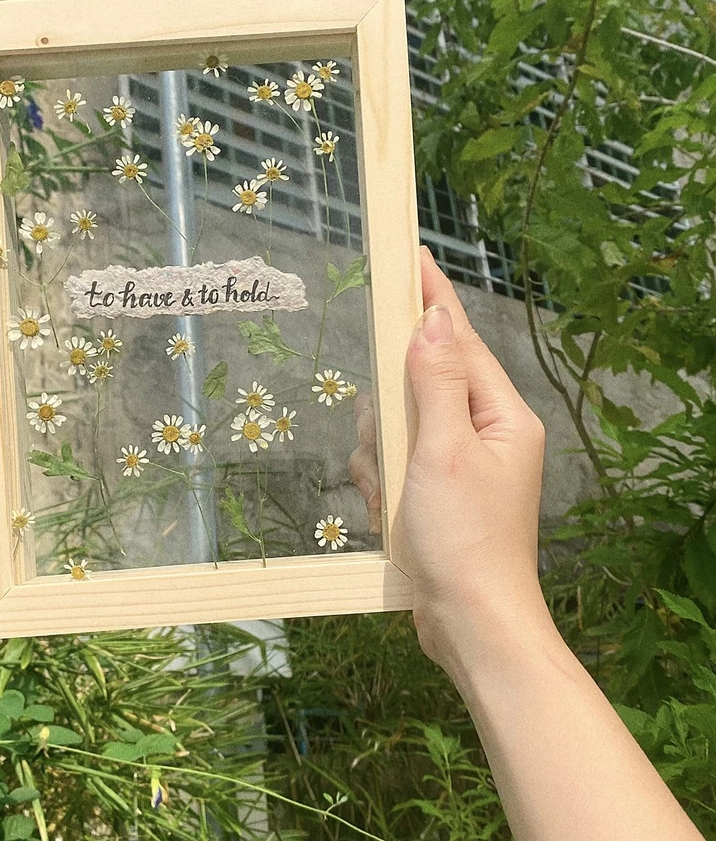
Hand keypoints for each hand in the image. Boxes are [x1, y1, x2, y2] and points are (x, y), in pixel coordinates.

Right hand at [350, 246, 548, 674]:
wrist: (469, 624)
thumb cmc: (463, 538)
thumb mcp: (442, 451)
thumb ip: (436, 382)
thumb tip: (431, 321)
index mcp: (500, 416)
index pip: (461, 341)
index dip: (433, 299)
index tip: (411, 258)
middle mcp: (485, 432)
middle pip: (421, 384)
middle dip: (391, 413)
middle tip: (387, 447)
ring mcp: (460, 463)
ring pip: (399, 424)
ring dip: (382, 454)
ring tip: (390, 492)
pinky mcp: (437, 490)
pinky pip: (395, 461)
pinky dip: (383, 481)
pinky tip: (387, 509)